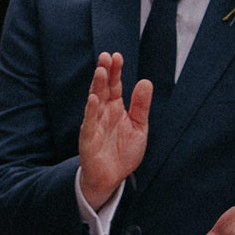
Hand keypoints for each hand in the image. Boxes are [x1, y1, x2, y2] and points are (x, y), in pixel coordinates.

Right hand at [78, 51, 151, 207]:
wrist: (112, 178)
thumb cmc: (124, 152)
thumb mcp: (139, 128)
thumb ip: (141, 106)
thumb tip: (145, 81)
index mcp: (115, 108)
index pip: (114, 85)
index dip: (115, 71)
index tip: (117, 56)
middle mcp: (103, 113)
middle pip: (102, 89)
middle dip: (104, 73)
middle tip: (106, 56)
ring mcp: (94, 124)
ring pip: (95, 102)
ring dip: (96, 87)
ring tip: (100, 71)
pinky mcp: (88, 139)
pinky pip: (89, 123)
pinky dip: (90, 112)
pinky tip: (93, 99)